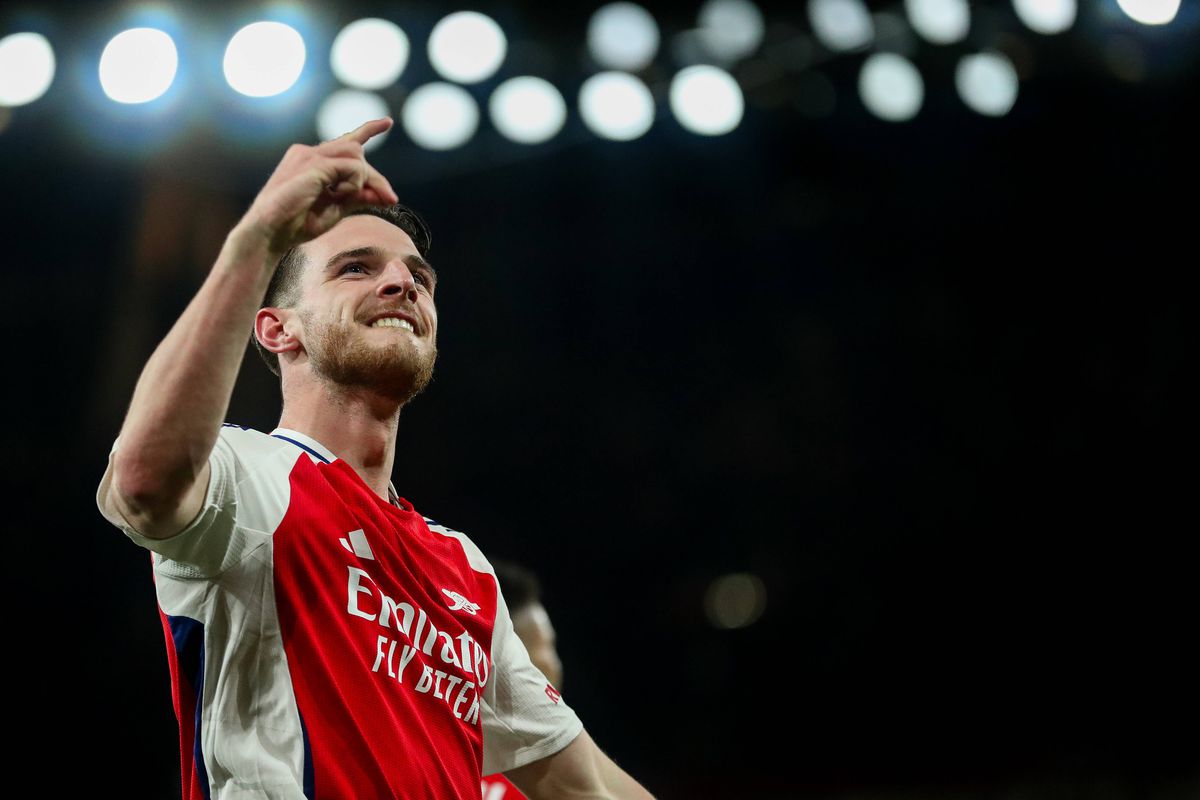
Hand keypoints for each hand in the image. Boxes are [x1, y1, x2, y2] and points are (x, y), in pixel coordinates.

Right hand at [240, 118, 399, 256]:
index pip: (344, 141)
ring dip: (364, 181)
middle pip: (356, 151)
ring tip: (351, 200)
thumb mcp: (335, 209)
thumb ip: (356, 197)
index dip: (368, 130)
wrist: (270, 232)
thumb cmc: (296, 223)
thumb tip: (382, 194)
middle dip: (376, 177)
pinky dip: (354, 184)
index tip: (387, 121)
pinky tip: (341, 195)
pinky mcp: (313, 164)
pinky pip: (351, 168)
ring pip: (356, 156)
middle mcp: (309, 152)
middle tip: (390, 199)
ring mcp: (309, 155)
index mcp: (310, 160)